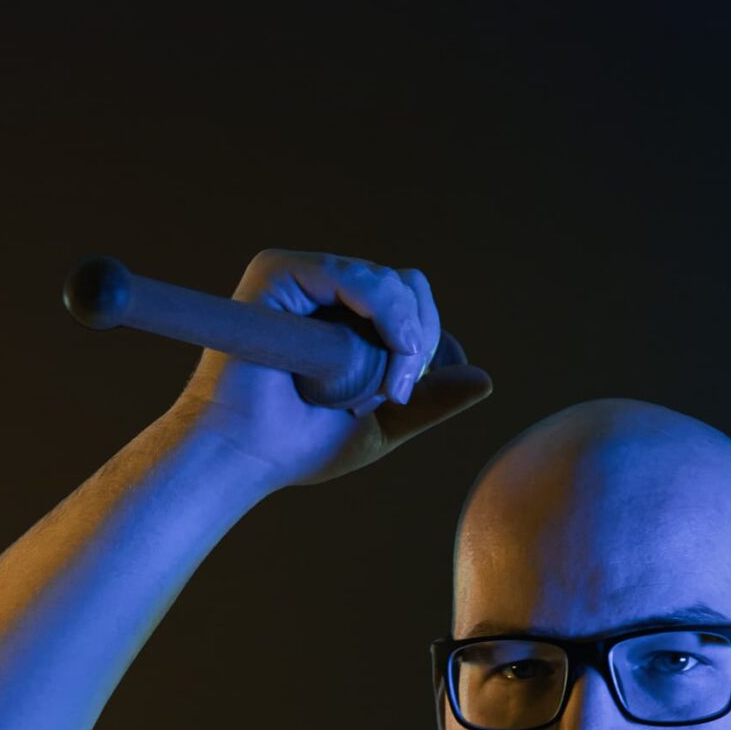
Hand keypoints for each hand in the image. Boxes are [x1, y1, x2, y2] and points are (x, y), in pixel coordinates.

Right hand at [172, 248, 493, 490]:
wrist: (244, 456)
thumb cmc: (298, 444)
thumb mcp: (382, 425)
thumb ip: (429, 401)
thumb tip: (486, 378)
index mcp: (343, 313)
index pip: (409, 298)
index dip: (424, 340)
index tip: (405, 394)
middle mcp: (322, 286)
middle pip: (407, 284)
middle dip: (420, 338)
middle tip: (399, 393)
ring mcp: (301, 275)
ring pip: (388, 282)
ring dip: (401, 338)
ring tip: (383, 389)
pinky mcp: (280, 272)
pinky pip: (353, 278)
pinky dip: (381, 317)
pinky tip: (379, 360)